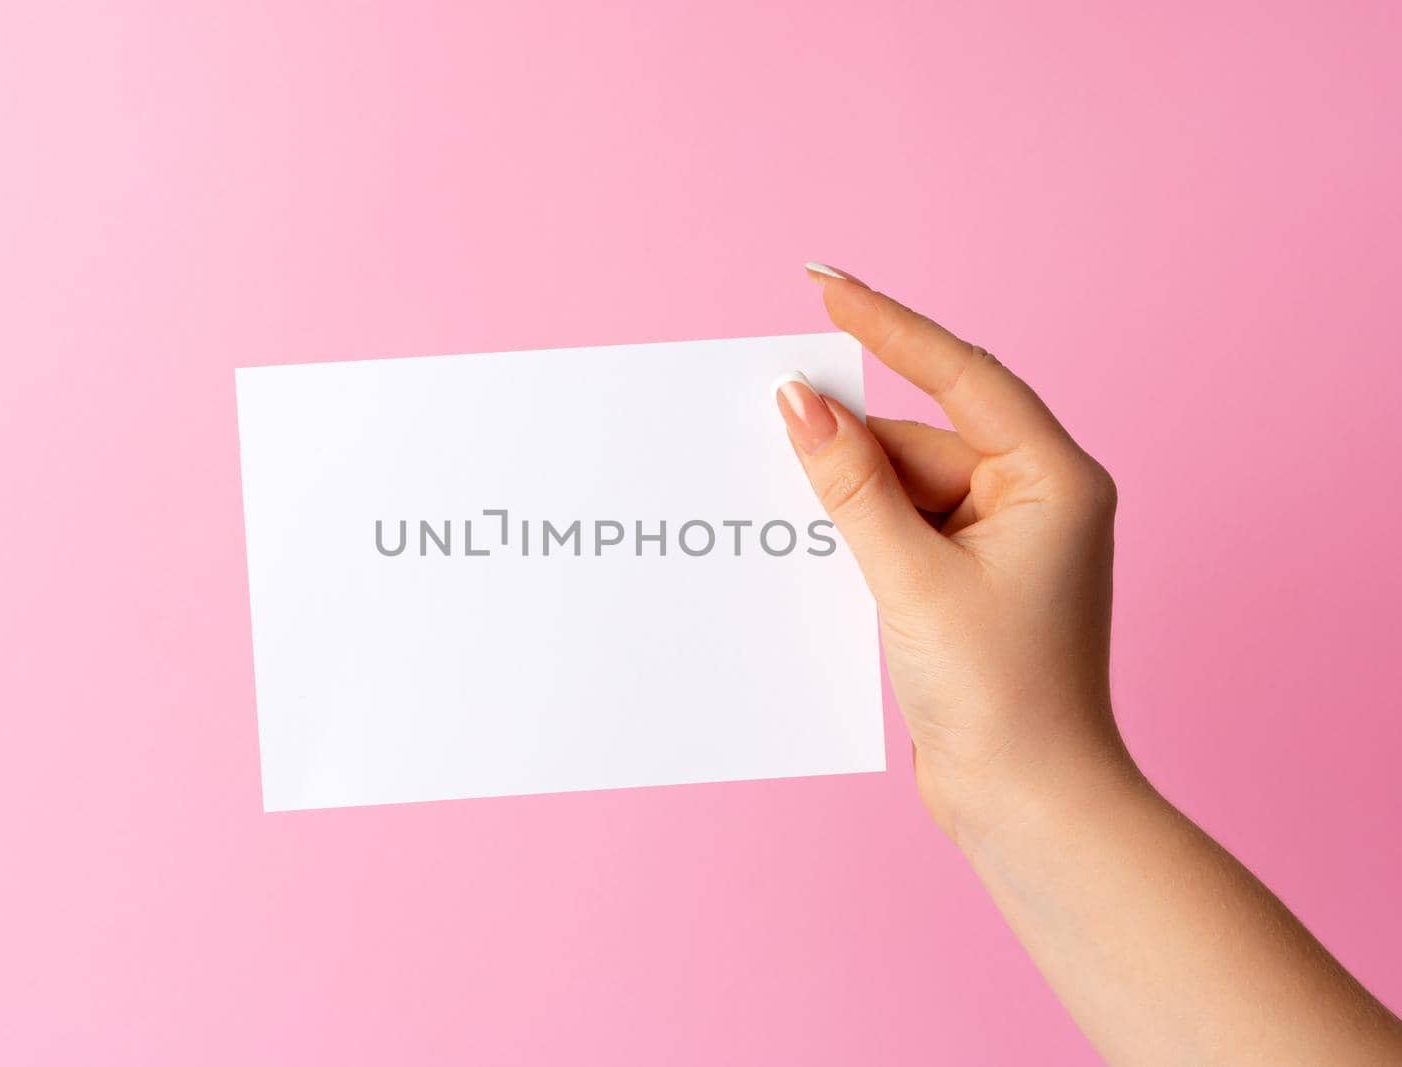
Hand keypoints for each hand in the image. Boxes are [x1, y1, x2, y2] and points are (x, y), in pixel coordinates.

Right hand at [776, 263, 1132, 849]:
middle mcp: (1034, 498)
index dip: (888, 325)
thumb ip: (851, 484)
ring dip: (845, 492)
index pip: (960, 374)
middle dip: (847, 439)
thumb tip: (799, 403)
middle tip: (763, 414)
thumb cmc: (1000, 694)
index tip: (825, 284)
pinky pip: (902, 528)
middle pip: (920, 436)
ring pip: (903, 485)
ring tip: (775, 493)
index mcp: (1051, 480)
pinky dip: (856, 531)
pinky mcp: (970, 581)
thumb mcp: (912, 578)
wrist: (1029, 803)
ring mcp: (1003, 542)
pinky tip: (807, 537)